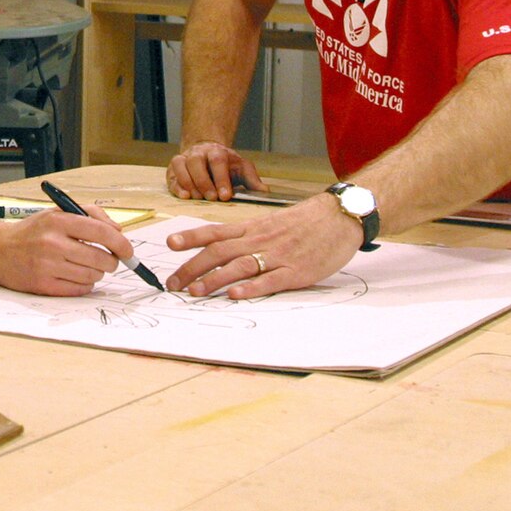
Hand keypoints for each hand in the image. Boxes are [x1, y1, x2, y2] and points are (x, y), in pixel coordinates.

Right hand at [0, 205, 135, 296]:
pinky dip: (84, 284)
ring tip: (85, 266)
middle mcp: (53, 243)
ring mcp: (48, 266)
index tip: (128, 251)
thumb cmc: (32, 232)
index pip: (102, 233)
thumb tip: (119, 231)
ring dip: (96, 273)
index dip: (121, 244)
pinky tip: (74, 276)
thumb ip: (91, 215)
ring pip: (93, 276)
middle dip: (111, 261)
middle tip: (106, 260)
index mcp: (58, 221)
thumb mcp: (57, 213)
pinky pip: (80, 289)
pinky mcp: (44, 285)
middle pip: (101, 259)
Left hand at [161, 194, 361, 298]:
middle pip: (219, 252)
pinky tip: (235, 295)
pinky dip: (251, 288)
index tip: (169, 244)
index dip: (191, 237)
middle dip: (192, 268)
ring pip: (239, 266)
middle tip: (172, 283)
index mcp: (253, 228)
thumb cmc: (305, 222)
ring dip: (214, 279)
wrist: (340, 216)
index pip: (215, 231)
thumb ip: (248, 235)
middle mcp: (260, 240)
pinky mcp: (297, 271)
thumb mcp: (271, 222)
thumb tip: (222, 247)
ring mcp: (278, 255)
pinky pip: (270, 280)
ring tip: (194, 292)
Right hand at [167, 141, 266, 200]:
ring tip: (197, 198)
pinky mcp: (173, 169)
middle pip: (197, 162)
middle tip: (211, 198)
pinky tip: (184, 196)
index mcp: (217, 151)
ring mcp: (184, 158)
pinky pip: (171, 175)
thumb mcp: (242, 169)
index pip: (218, 162)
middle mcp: (199, 153)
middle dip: (204, 181)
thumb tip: (265, 192)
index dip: (221, 179)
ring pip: (181, 166)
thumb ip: (252, 180)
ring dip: (189, 183)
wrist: (207, 152)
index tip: (225, 196)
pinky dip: (176, 186)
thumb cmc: (226, 165)